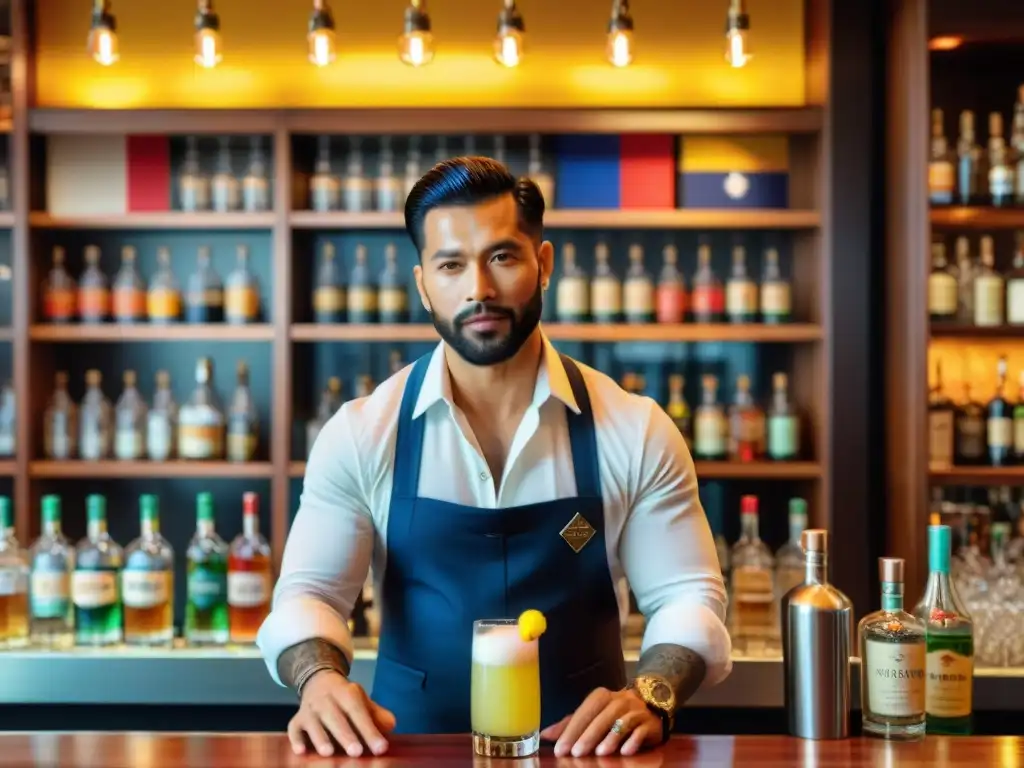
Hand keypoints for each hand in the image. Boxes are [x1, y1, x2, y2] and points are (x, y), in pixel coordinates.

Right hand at [287, 670, 396, 757]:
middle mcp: (327, 700)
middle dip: (346, 735)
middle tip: (356, 752)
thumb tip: (391, 725)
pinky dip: (296, 739)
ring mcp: (310, 710)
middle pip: (336, 718)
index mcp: (347, 693)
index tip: (381, 748)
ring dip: (320, 738)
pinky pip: (294, 728)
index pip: (359, 712)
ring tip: (328, 753)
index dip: (370, 730)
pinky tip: (300, 751)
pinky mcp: (297, 719)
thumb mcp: (361, 700)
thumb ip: (376, 714)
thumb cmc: (345, 698)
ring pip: (314, 724)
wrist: (318, 681)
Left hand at [540, 687, 663, 757]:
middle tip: (576, 753)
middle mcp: (619, 700)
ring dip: (610, 738)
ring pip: (622, 722)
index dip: (571, 730)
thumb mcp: (592, 715)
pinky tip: (625, 751)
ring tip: (599, 753)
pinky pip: (641, 729)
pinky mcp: (650, 722)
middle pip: (602, 717)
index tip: (560, 748)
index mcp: (601, 696)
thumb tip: (545, 734)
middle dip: (588, 736)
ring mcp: (636, 709)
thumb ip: (571, 724)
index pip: (584, 712)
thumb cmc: (615, 713)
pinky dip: (633, 740)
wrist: (651, 704)